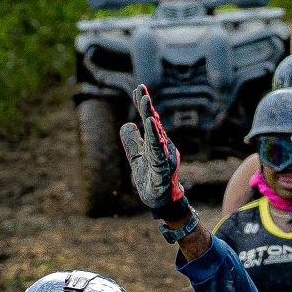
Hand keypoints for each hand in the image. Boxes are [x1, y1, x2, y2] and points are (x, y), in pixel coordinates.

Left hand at [119, 86, 186, 216]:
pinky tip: (152, 126)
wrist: (160, 202)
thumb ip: (131, 143)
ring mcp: (164, 159)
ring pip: (157, 137)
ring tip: (146, 105)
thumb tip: (127, 125)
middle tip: (142, 91)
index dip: (144, 105)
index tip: (139, 88)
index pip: (150, 120)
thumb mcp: (136, 158)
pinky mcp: (162, 171)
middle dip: (147, 107)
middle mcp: (162, 147)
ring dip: (151, 120)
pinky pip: (158, 155)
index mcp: (156, 143)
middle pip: (154, 124)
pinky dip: (155, 141)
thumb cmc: (150, 179)